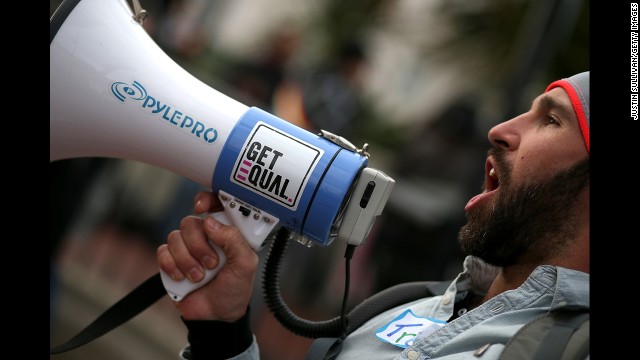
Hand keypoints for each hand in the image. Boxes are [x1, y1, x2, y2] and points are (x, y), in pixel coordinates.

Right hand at [156, 191, 258, 321]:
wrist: (217, 315)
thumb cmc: (236, 287)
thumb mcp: (245, 264)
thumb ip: (234, 240)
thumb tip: (210, 223)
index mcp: (225, 232)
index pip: (214, 205)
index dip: (206, 200)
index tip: (202, 208)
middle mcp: (205, 236)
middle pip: (190, 222)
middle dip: (199, 245)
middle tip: (211, 263)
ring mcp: (187, 248)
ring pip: (175, 237)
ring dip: (188, 260)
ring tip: (199, 277)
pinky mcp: (171, 261)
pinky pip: (162, 252)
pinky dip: (172, 266)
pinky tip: (183, 278)